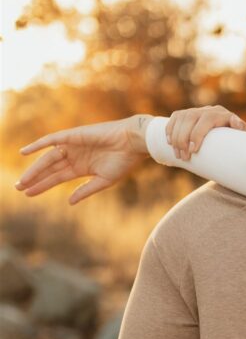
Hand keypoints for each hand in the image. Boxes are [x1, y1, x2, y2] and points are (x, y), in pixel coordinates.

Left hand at [16, 116, 151, 204]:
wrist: (133, 143)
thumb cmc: (123, 162)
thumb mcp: (104, 181)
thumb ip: (85, 191)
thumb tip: (69, 202)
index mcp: (82, 168)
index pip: (57, 178)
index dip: (43, 186)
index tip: (29, 194)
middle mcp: (74, 157)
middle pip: (49, 169)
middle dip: (34, 178)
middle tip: (18, 188)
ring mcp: (72, 146)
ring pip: (48, 158)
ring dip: (34, 169)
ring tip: (21, 180)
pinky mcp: (73, 136)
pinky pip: (51, 140)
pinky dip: (37, 145)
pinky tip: (24, 152)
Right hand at [165, 106, 245, 160]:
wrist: (228, 140)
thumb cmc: (236, 145)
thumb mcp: (242, 142)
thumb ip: (243, 136)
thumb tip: (239, 127)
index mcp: (224, 115)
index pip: (208, 119)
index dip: (198, 133)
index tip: (194, 150)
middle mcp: (210, 110)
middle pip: (191, 118)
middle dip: (184, 138)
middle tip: (185, 157)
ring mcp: (197, 111)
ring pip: (182, 118)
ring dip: (176, 137)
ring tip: (179, 155)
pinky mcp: (186, 114)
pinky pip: (175, 118)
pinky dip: (170, 130)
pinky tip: (170, 143)